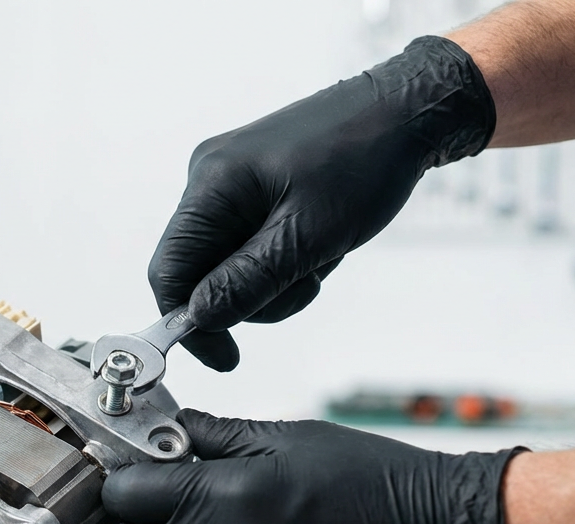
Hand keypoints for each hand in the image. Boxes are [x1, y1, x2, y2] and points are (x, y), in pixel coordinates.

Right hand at [150, 36, 494, 370]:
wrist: (406, 114)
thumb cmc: (364, 160)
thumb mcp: (308, 236)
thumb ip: (248, 281)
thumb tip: (199, 317)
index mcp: (212, 183)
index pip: (168, 270)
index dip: (188, 322)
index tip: (224, 357)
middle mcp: (210, 180)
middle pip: (200, 272)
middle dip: (250, 295)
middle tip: (304, 284)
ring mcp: (233, 183)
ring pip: (230, 266)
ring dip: (274, 281)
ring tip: (320, 257)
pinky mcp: (256, 189)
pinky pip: (252, 246)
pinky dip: (283, 259)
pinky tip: (320, 243)